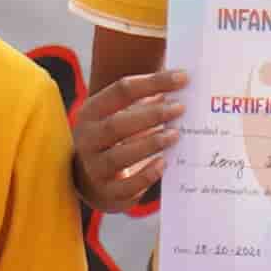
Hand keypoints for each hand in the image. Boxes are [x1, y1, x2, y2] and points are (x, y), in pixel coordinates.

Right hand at [68, 69, 186, 219]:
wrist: (91, 181)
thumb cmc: (115, 140)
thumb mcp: (122, 116)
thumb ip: (147, 102)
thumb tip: (183, 84)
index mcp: (91, 112)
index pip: (121, 90)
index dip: (153, 82)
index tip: (183, 77)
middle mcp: (87, 139)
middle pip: (116, 124)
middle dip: (151, 115)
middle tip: (180, 108)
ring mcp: (94, 168)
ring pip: (119, 156)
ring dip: (150, 144)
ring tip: (176, 135)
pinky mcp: (106, 193)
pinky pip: (126, 186)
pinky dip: (146, 175)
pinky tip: (164, 163)